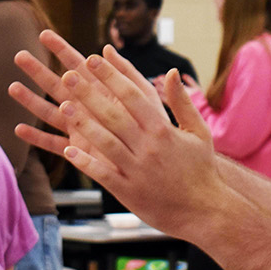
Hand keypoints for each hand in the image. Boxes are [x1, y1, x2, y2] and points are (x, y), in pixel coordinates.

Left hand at [9, 33, 219, 237]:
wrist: (207, 211)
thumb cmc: (202, 169)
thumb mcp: (198, 132)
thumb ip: (181, 102)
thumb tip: (170, 72)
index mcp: (164, 130)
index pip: (133, 95)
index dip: (112, 75)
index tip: (95, 58)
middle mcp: (149, 147)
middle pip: (114, 114)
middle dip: (90, 93)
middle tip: (68, 75)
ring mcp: (138, 170)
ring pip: (105, 142)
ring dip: (83, 123)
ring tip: (63, 106)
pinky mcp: (129, 192)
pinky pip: (103, 174)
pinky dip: (86, 162)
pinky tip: (68, 150)